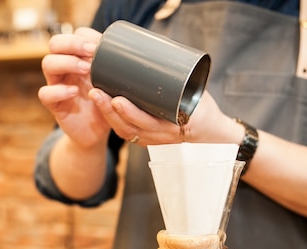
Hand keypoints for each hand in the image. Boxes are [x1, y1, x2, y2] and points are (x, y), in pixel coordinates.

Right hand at [38, 27, 110, 148]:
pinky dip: (58, 90)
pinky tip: (74, 91)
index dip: (83, 36)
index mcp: (78, 59)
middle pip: (55, 44)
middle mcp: (65, 68)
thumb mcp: (113, 84)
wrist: (96, 132)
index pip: (72, 36)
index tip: (99, 44)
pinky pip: (45, 93)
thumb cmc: (105, 104)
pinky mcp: (54, 104)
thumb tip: (132, 54)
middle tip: (91, 52)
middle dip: (72, 43)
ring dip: (67, 62)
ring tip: (87, 70)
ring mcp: (57, 84)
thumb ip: (116, 70)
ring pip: (48, 63)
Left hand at [88, 89, 241, 145]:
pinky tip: (102, 106)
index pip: (149, 123)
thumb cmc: (202, 107)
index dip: (131, 113)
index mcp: (176, 125)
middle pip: (131, 127)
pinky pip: (127, 132)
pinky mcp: (147, 138)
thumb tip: (160, 50)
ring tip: (96, 95)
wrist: (210, 130)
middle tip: (98, 93)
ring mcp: (153, 139)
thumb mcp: (196, 91)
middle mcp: (162, 135)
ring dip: (107, 115)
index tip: (118, 100)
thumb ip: (178, 78)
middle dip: (110, 110)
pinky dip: (112, 120)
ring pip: (125, 131)